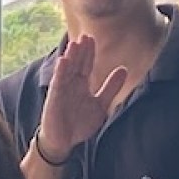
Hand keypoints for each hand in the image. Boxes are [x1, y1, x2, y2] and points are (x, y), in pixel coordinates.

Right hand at [37, 34, 127, 159]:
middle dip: (81, 51)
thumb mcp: (100, 105)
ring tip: (75, 44)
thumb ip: (110, 88)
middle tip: (86, 36)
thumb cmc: (79, 124)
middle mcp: (71, 84)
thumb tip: (124, 69)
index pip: (86, 65)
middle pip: (77, 64)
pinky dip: (60, 72)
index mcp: (81, 85)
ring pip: (67, 70)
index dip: (89, 52)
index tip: (92, 38)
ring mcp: (61, 90)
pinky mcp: (54, 99)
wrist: (64, 142)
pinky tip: (63, 61)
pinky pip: (58, 83)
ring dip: (70, 57)